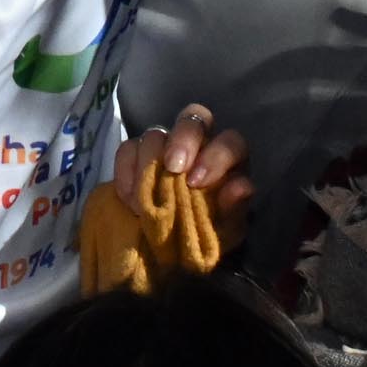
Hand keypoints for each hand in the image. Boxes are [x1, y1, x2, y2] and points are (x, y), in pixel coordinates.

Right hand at [111, 102, 254, 248]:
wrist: (175, 247)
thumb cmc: (210, 231)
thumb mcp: (226, 228)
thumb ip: (234, 208)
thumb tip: (240, 188)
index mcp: (226, 159)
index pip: (230, 141)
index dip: (216, 156)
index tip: (197, 182)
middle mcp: (198, 144)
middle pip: (194, 118)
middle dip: (183, 140)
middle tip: (173, 168)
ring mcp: (165, 146)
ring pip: (156, 133)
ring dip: (150, 162)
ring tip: (146, 198)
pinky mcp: (137, 154)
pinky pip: (128, 148)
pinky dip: (127, 171)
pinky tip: (130, 198)